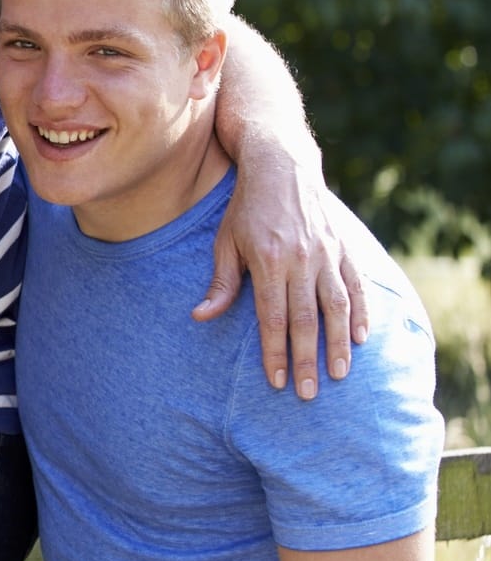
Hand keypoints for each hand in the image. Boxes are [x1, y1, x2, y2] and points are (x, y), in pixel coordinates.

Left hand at [193, 157, 367, 398]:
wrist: (280, 166)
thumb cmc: (245, 209)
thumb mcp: (225, 242)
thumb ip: (220, 284)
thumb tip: (200, 317)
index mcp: (268, 261)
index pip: (272, 318)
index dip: (275, 353)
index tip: (278, 381)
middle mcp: (300, 260)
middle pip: (305, 320)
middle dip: (307, 359)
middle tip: (310, 394)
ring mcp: (325, 253)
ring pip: (336, 307)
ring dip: (338, 343)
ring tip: (339, 374)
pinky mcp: (342, 247)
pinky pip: (356, 285)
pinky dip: (360, 312)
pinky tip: (361, 338)